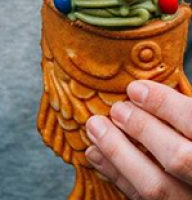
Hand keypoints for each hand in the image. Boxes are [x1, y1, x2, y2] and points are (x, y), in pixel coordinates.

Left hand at [85, 80, 191, 198]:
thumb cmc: (191, 137)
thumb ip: (180, 112)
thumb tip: (142, 88)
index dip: (165, 105)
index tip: (136, 89)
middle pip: (180, 157)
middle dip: (142, 129)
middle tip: (117, 109)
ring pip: (155, 186)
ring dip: (118, 153)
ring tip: (96, 127)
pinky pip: (139, 199)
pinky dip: (115, 174)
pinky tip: (96, 153)